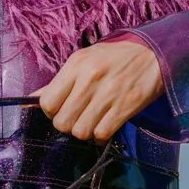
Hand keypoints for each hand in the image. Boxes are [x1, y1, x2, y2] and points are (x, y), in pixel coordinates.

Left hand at [32, 38, 164, 142]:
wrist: (155, 53)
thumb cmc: (116, 57)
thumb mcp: (86, 59)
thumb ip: (61, 80)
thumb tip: (33, 98)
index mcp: (76, 65)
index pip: (47, 101)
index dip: (52, 112)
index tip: (62, 109)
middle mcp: (89, 79)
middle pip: (61, 122)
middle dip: (68, 124)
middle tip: (79, 117)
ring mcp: (107, 94)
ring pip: (80, 131)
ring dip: (85, 132)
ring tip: (93, 121)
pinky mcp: (125, 107)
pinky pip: (101, 134)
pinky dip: (101, 135)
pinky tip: (106, 125)